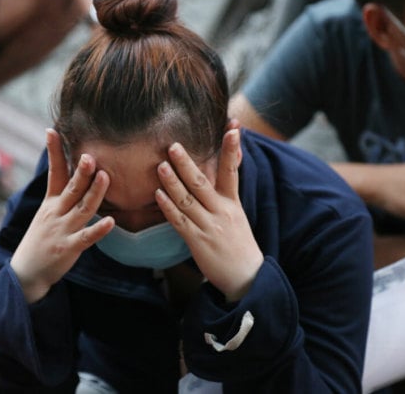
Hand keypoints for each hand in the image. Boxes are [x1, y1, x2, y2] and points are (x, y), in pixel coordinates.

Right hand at [10, 129, 113, 302]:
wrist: (26, 272)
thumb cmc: (41, 238)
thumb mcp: (46, 212)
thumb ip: (60, 193)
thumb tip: (70, 170)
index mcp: (51, 202)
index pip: (53, 172)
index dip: (53, 152)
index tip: (52, 130)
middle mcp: (56, 212)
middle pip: (71, 187)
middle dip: (81, 171)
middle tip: (90, 154)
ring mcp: (63, 229)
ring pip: (83, 208)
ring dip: (95, 192)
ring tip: (105, 176)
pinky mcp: (70, 247)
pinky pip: (87, 237)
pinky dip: (99, 230)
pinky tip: (111, 222)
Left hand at [155, 122, 263, 301]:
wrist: (246, 277)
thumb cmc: (237, 243)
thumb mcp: (236, 214)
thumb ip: (224, 193)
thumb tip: (214, 172)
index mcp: (232, 202)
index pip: (232, 171)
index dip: (232, 150)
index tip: (233, 128)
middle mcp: (222, 211)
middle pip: (202, 183)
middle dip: (187, 164)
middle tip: (174, 145)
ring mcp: (210, 226)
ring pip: (188, 200)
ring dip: (172, 182)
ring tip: (161, 165)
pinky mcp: (198, 242)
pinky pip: (180, 222)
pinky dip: (169, 207)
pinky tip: (158, 194)